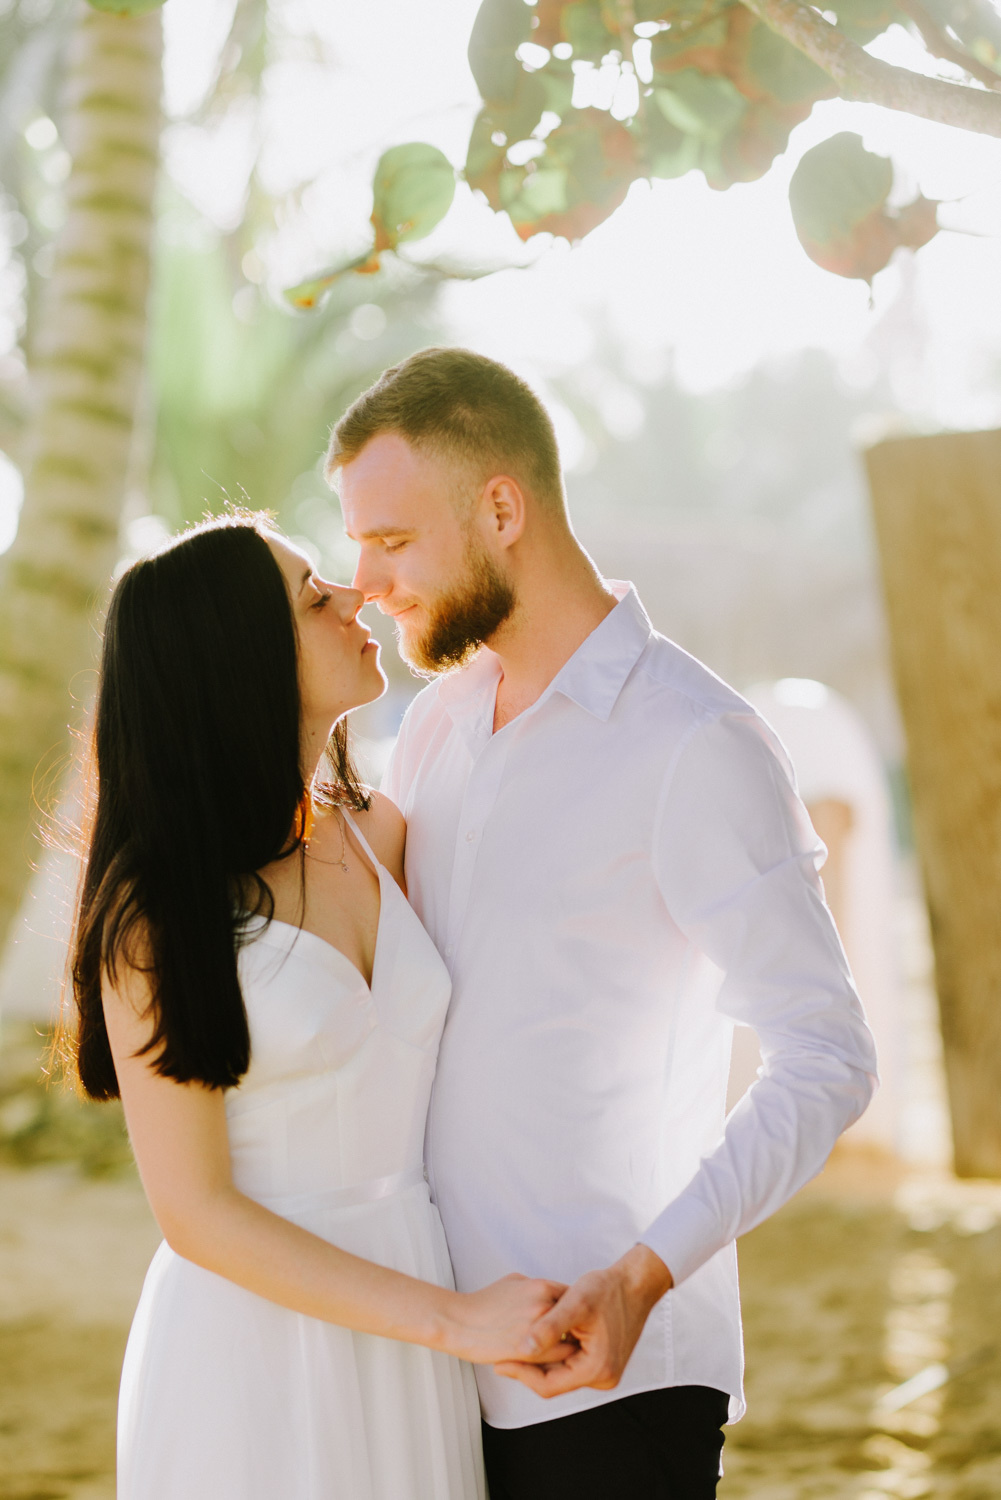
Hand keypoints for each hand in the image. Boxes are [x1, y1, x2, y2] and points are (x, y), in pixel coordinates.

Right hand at [439, 1273, 572, 1364]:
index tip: (573, 1322)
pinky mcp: (527, 1352)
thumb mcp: (513, 1282)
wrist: (458, 1322)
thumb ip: (537, 1288)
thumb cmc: (484, 1302)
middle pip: (576, 1322)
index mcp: (541, 1287)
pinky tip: (550, 1364)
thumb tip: (550, 1294)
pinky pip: (554, 1361)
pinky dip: (555, 1363)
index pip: (573, 1299)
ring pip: (569, 1344)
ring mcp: (537, 1330)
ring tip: (566, 1355)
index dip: (574, 1312)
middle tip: (575, 1340)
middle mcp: (544, 1306)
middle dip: (575, 1331)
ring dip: (568, 1349)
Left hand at [493, 1244, 672, 1397]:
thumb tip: (523, 1348)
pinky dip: (553, 1354)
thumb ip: (549, 1327)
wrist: (636, 1283)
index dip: (521, 1374)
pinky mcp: (600, 1360)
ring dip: (539, 1360)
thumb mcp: (575, 1303)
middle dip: (527, 1368)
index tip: (499, 1362)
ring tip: (514, 1345)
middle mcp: (602, 1377)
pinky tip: (537, 1339)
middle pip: (554, 1382)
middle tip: (501, 1353)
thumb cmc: (608, 1289)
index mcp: (597, 1369)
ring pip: (560, 1373)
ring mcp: (603, 1370)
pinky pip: (569, 1364)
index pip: (548, 1385)